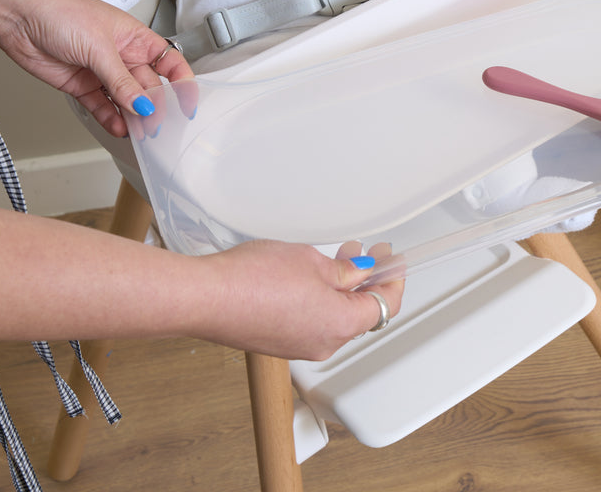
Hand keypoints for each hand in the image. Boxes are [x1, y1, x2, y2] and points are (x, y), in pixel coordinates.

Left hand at [0, 0, 193, 137]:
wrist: (16, 16)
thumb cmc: (57, 10)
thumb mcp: (99, 46)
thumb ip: (121, 81)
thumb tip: (143, 105)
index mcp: (136, 38)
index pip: (170, 64)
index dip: (182, 84)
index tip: (186, 105)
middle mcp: (123, 56)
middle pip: (149, 87)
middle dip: (155, 108)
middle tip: (156, 126)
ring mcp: (103, 72)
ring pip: (127, 101)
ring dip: (134, 118)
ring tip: (139, 133)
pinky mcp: (82, 86)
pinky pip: (103, 107)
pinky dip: (111, 119)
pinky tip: (118, 127)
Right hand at [201, 240, 404, 359]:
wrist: (207, 297)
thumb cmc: (253, 279)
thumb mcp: (312, 261)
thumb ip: (344, 271)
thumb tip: (361, 273)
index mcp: (340, 325)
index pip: (384, 306)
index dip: (393, 280)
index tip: (393, 261)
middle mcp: (323, 344)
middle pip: (360, 314)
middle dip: (368, 282)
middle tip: (368, 254)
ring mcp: (299, 346)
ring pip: (335, 318)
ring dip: (343, 290)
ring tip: (338, 259)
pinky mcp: (279, 343)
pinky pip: (312, 322)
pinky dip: (321, 301)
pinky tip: (312, 278)